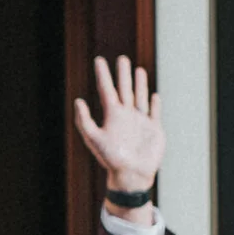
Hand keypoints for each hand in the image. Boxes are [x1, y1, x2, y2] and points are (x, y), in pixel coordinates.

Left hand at [75, 52, 162, 196]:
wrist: (131, 175)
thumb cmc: (111, 159)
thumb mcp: (94, 138)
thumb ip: (84, 121)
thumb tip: (78, 100)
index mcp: (112, 115)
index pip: (106, 90)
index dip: (103, 75)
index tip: (99, 60)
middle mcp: (125, 116)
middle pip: (124, 90)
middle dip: (123, 75)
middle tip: (122, 59)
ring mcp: (140, 122)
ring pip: (139, 97)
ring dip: (139, 84)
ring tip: (138, 70)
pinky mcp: (154, 129)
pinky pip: (154, 113)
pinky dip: (155, 104)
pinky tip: (154, 95)